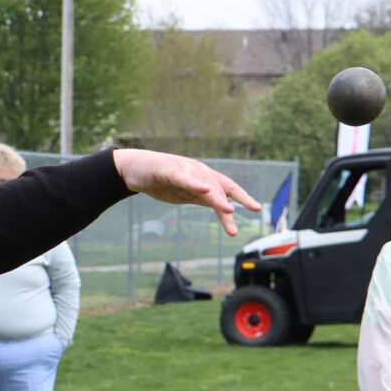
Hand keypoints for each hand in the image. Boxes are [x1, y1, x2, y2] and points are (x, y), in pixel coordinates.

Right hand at [113, 149, 260, 236]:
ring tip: (228, 210)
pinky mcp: (167, 171)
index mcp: (203, 178)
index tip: (255, 209)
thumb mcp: (186, 193)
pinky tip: (204, 189)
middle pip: (219, 188)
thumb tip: (225, 207)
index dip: (243, 197)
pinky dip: (194, 183)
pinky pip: (183, 177)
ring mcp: (184, 170)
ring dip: (217, 197)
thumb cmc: (161, 180)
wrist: (135, 169)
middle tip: (241, 220)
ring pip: (204, 184)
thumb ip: (204, 198)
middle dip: (232, 203)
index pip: (227, 187)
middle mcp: (198, 172)